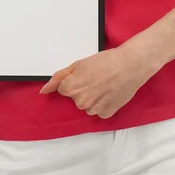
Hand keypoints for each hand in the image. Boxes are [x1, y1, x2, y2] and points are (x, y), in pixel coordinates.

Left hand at [39, 44, 160, 118]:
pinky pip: (99, 111)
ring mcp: (94, 109)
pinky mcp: (106, 113)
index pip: (63, 89)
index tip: (84, 75)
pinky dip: (103, 104)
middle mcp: (81, 102)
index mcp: (71, 88)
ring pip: (87, 105)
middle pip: (75, 98)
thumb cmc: (106, 61)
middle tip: (96, 78)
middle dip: (82, 89)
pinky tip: (110, 92)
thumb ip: (59, 78)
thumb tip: (44, 90)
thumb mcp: (78, 64)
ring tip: (105, 84)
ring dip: (93, 98)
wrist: (130, 65)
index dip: (73, 81)